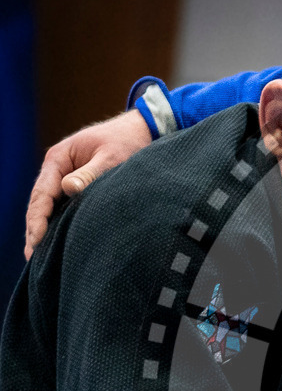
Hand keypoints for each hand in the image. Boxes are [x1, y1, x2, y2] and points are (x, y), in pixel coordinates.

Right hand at [25, 109, 152, 257]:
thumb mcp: (111, 157)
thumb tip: (69, 189)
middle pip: (41, 205)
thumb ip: (91, 174)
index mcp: (58, 159)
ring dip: (46, 231)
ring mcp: (67, 180)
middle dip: (35, 230)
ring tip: (39, 258)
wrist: (140, 132)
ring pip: (51, 209)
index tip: (36, 241)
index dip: (38, 219)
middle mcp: (58, 170)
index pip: (42, 194)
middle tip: (32, 257)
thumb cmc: (126, 142)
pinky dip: (60, 225)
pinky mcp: (80, 188)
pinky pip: (65, 209)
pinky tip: (60, 244)